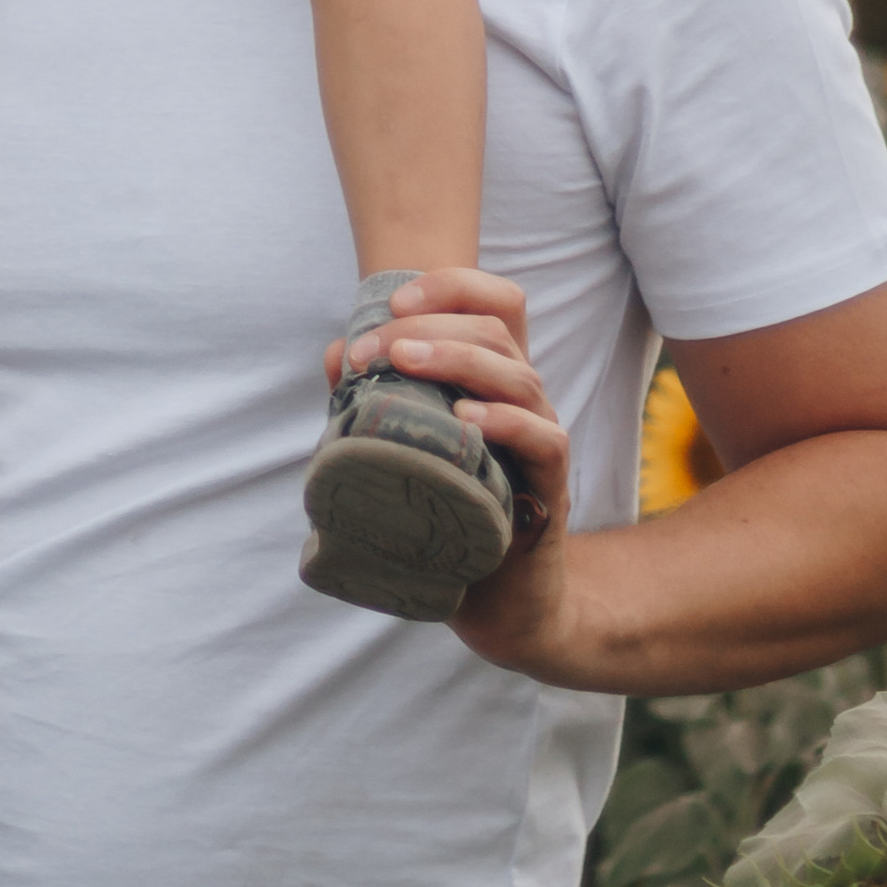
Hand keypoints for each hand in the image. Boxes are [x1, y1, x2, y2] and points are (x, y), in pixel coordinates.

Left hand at [322, 268, 576, 680]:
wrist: (497, 601)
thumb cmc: (445, 512)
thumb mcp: (403, 447)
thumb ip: (372, 399)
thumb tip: (336, 351)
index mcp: (491, 378)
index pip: (495, 301)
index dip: (451, 285)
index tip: (391, 302)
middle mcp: (523, 399)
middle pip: (497, 329)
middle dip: (429, 324)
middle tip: (373, 349)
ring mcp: (540, 440)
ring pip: (519, 375)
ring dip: (459, 358)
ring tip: (408, 361)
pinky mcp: (551, 489)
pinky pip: (545, 440)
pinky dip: (507, 422)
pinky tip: (466, 420)